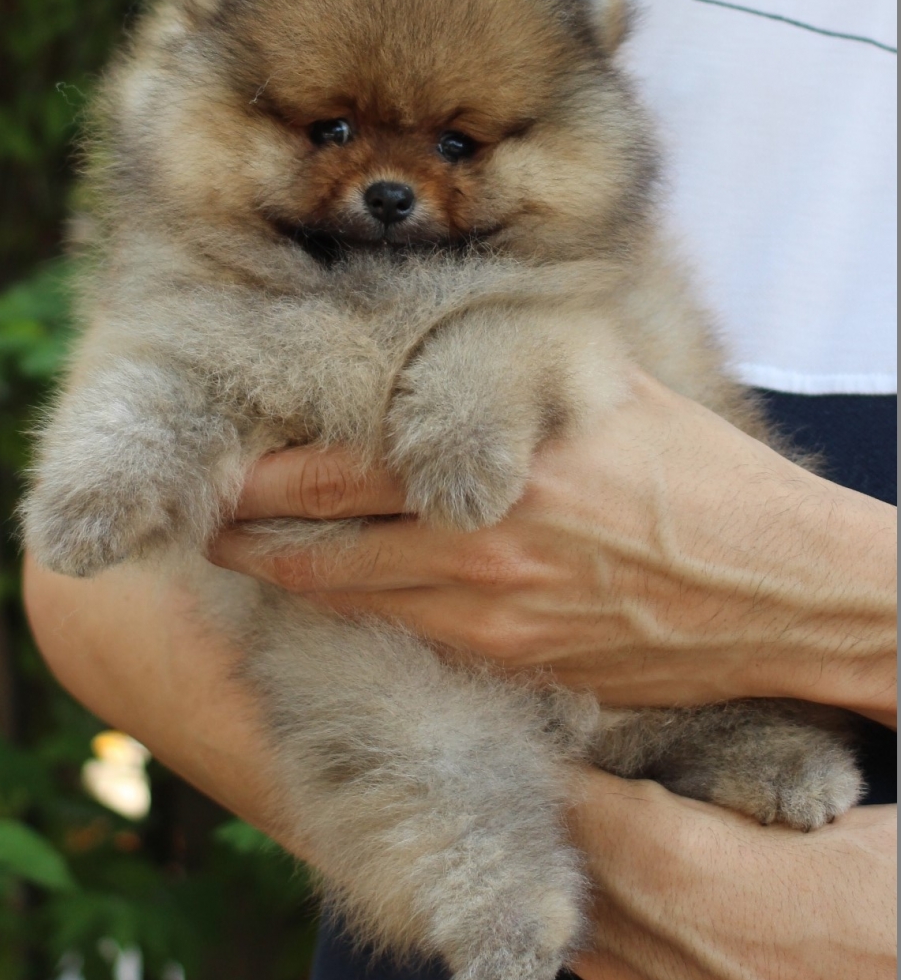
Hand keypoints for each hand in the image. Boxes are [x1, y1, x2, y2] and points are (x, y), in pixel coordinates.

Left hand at [211, 371, 895, 721]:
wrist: (780, 593)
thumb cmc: (701, 479)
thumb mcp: (606, 387)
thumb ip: (517, 361)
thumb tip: (455, 318)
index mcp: (491, 458)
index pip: (338, 461)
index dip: (266, 463)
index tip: (223, 449)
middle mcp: (473, 539)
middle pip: (316, 535)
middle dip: (247, 522)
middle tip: (198, 507)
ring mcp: (486, 611)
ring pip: (345, 595)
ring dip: (283, 572)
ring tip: (236, 552)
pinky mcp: (510, 661)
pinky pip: (406, 636)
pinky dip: (356, 613)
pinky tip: (332, 598)